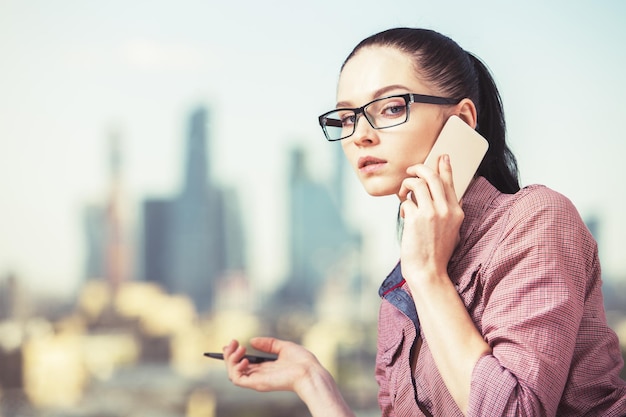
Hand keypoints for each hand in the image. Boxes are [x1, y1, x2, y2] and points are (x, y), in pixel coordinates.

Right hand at [223, 337, 321, 393]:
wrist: (309, 371)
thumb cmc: (302, 361)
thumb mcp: (284, 346)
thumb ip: (268, 344)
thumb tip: (252, 341)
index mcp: (265, 368)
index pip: (243, 363)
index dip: (234, 354)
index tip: (231, 343)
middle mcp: (258, 375)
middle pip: (234, 367)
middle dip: (229, 353)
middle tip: (233, 341)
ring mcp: (257, 380)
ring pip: (232, 373)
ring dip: (230, 359)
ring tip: (240, 348)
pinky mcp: (257, 384)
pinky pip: (237, 379)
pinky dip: (235, 368)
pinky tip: (245, 358)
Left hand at [397, 154, 463, 284]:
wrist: (428, 272)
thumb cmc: (435, 253)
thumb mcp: (450, 231)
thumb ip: (446, 212)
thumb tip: (433, 196)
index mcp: (457, 212)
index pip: (450, 182)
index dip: (445, 167)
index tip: (442, 156)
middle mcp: (446, 210)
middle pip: (432, 177)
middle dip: (419, 169)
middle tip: (410, 171)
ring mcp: (432, 213)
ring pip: (417, 184)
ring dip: (406, 185)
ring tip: (403, 194)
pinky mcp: (416, 218)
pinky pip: (406, 202)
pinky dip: (402, 205)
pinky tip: (403, 214)